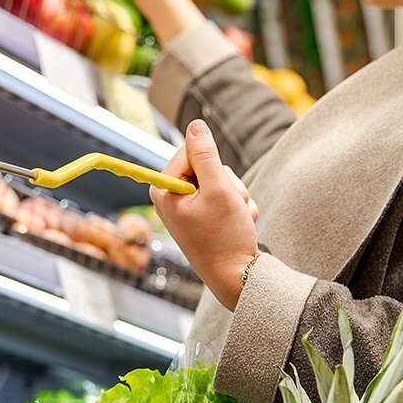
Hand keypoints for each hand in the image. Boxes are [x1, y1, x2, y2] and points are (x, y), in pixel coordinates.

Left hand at [150, 119, 258, 311]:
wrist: (237, 277)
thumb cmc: (224, 237)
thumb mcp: (219, 190)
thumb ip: (206, 155)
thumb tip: (195, 125)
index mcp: (164, 189)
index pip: (190, 151)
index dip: (212, 166)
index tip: (216, 189)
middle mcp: (173, 196)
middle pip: (208, 165)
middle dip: (226, 183)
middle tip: (227, 208)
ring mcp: (190, 206)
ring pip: (223, 180)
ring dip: (236, 197)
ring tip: (234, 220)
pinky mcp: (206, 215)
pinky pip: (228, 197)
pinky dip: (238, 209)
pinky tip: (237, 226)